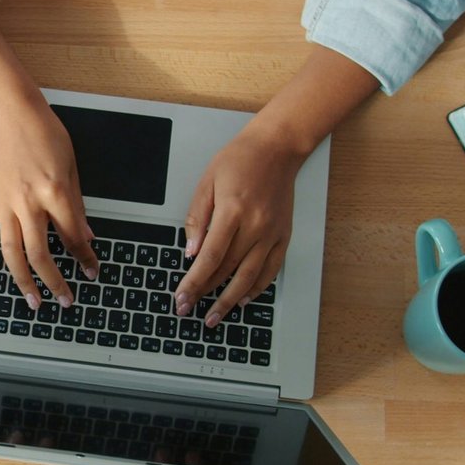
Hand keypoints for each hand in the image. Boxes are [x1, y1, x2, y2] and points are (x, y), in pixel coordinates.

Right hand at [0, 101, 99, 308]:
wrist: (11, 113)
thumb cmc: (45, 134)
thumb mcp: (72, 166)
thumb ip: (78, 204)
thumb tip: (87, 236)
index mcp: (55, 192)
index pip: (73, 236)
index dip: (84, 258)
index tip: (91, 273)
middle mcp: (29, 202)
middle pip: (41, 253)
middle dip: (55, 281)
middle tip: (65, 301)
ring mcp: (4, 202)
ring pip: (12, 250)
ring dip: (23, 279)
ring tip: (33, 300)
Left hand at [173, 120, 305, 327]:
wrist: (277, 148)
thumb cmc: (240, 160)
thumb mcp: (207, 182)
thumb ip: (197, 218)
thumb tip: (191, 252)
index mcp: (233, 211)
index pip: (209, 257)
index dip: (193, 282)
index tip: (181, 298)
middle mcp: (255, 226)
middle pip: (227, 270)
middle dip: (205, 294)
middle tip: (188, 310)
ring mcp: (272, 233)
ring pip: (249, 276)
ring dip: (230, 300)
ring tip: (215, 316)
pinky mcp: (283, 235)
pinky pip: (271, 269)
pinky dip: (257, 287)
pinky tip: (244, 299)